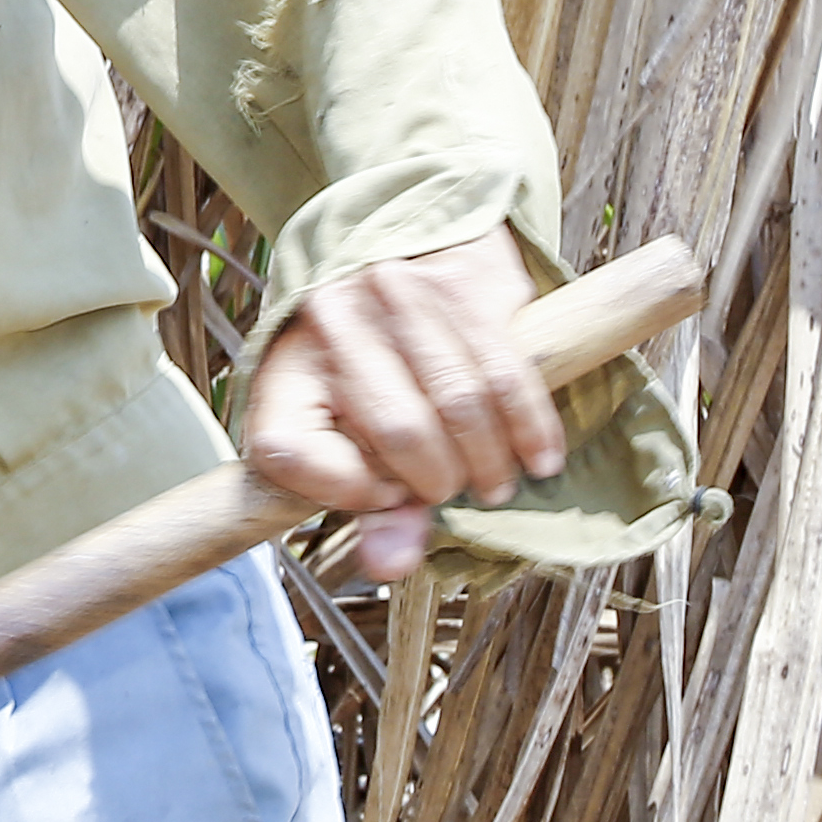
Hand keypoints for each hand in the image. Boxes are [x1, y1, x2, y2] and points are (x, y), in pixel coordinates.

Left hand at [242, 230, 567, 581]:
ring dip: (489, 461)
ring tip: (495, 483)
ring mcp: (395, 296)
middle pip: (398, 431)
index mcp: (283, 370)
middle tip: (453, 490)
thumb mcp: (347, 433)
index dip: (350, 491)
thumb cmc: (371, 367)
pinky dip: (529, 429)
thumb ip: (372, 506)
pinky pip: (506, 375)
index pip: (290, 449)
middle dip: (437, 481)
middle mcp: (330, 324)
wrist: (408, 256)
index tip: (386, 496)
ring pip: (459, 404)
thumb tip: (391, 565)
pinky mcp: (460, 287)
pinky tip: (538, 459)